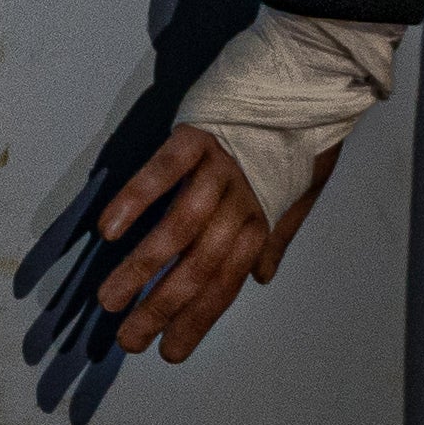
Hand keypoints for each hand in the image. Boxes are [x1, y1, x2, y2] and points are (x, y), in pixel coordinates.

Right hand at [73, 125, 336, 363]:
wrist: (314, 72)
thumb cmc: (304, 133)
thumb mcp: (303, 190)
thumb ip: (277, 234)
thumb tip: (259, 279)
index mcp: (262, 217)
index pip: (226, 282)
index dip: (199, 319)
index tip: (170, 352)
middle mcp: (241, 200)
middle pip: (199, 265)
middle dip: (162, 308)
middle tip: (129, 340)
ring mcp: (219, 167)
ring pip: (178, 227)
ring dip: (141, 267)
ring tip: (109, 300)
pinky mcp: (198, 134)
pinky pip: (164, 172)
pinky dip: (136, 200)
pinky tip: (109, 230)